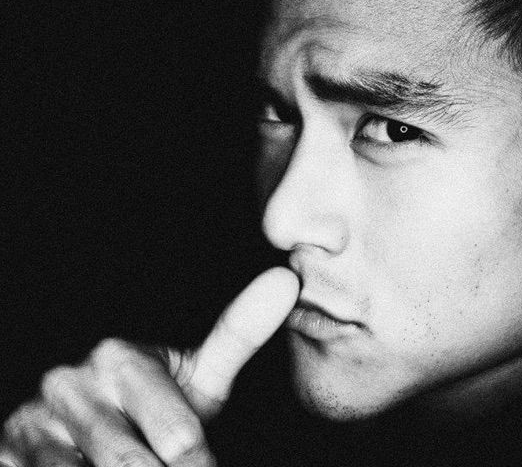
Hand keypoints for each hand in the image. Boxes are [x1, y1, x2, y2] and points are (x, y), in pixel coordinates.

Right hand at [0, 266, 298, 466]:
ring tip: (149, 466)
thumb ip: (240, 333)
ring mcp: (32, 426)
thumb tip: (287, 281)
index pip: (179, 437)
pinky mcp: (5, 455)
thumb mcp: (195, 373)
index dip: (200, 466)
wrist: (78, 418)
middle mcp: (71, 385)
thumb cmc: (153, 398)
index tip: (204, 466)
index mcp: (120, 359)